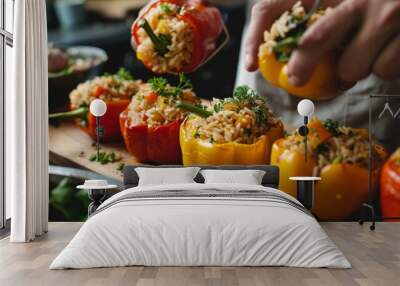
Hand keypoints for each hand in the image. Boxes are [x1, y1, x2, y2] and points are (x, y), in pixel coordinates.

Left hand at [245, 0, 399, 87]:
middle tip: (297, 79)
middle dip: (300, 68)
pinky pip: (383, 70)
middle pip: (313, 41)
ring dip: (351, 72)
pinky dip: (382, 68)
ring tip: (363, 51)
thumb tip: (289, 58)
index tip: (251, 64)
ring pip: (350, 68)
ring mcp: (386, 13)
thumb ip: (317, 16)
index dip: (256, 38)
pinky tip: (387, 48)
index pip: (273, 7)